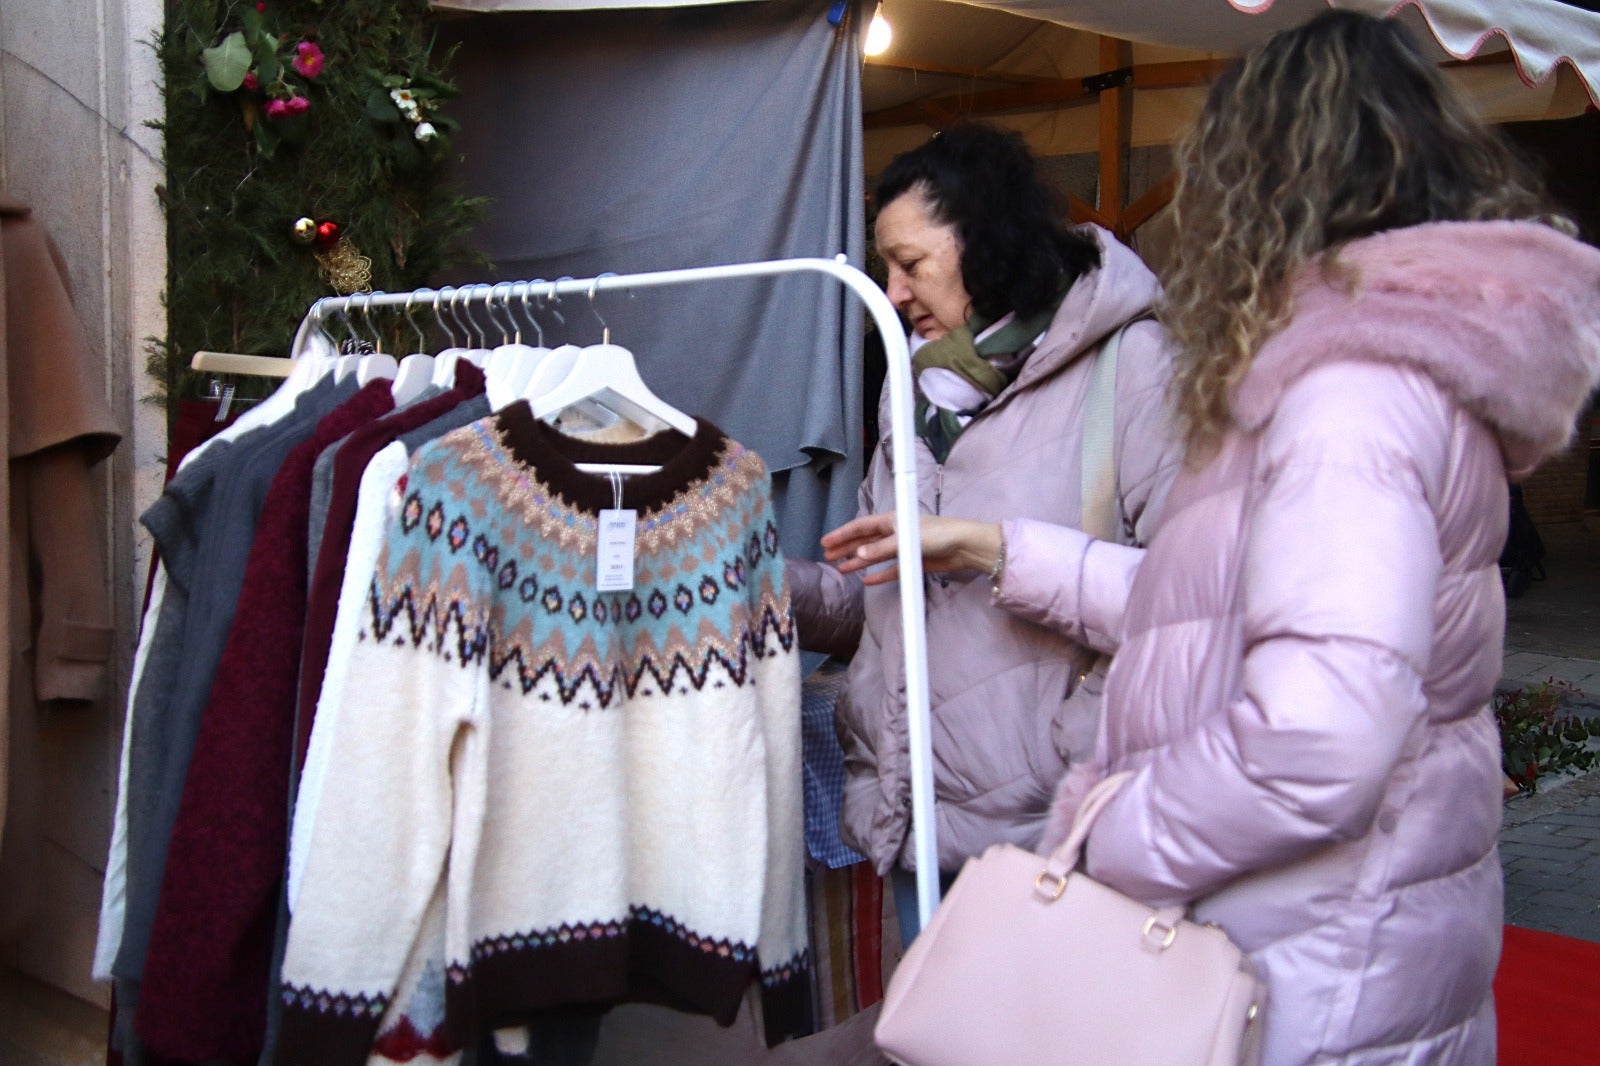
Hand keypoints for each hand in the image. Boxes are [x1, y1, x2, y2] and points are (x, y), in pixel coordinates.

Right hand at [821, 513, 1002, 586]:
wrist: (965, 546)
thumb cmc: (939, 534)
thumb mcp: (906, 539)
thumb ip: (882, 549)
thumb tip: (859, 555)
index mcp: (892, 521)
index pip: (861, 527)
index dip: (842, 534)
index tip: (826, 542)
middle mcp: (894, 533)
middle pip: (864, 541)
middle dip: (846, 548)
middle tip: (828, 556)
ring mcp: (902, 549)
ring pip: (874, 556)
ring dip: (858, 561)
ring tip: (842, 568)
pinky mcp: (912, 563)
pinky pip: (890, 570)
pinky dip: (878, 575)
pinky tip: (866, 580)